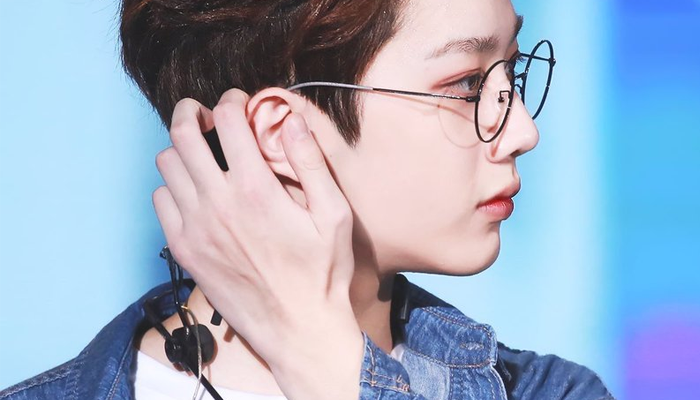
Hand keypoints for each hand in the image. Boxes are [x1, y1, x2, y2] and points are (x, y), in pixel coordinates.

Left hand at [152, 89, 363, 399]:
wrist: (298, 329)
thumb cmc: (321, 273)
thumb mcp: (334, 215)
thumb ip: (311, 162)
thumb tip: (291, 120)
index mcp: (257, 189)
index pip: (227, 120)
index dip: (231, 100)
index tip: (237, 102)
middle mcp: (218, 204)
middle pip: (183, 134)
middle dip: (191, 111)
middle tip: (203, 112)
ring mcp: (195, 228)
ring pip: (167, 165)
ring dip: (181, 148)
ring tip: (199, 152)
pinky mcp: (185, 250)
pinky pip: (160, 201)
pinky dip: (172, 186)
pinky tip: (193, 191)